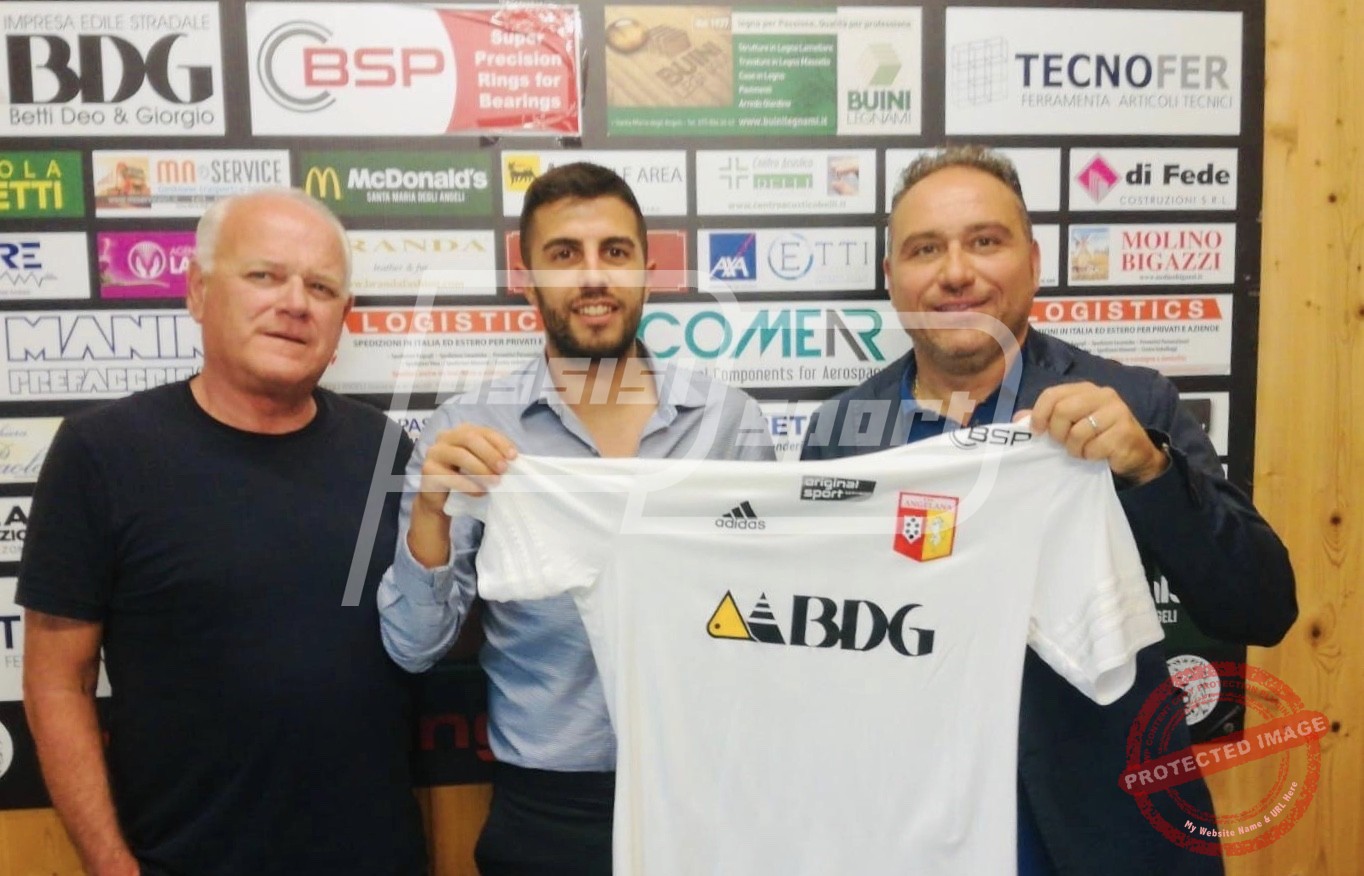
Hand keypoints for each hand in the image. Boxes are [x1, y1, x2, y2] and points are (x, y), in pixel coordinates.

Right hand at [414, 425, 518, 515]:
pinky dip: (469, 485)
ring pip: (460, 455)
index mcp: (461, 431)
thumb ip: (493, 457)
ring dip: (481, 469)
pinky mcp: (427, 470)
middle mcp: (445, 437)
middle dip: (490, 453)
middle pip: (470, 438)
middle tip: (503, 469)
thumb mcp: (481, 464)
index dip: (499, 442)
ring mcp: (434, 452)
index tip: (513, 456)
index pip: (483, 431)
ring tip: (495, 482)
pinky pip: (450, 476)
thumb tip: (514, 460)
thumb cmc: (464, 478)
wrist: (440, 499)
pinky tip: (481, 492)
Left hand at [1020, 382, 1168, 484]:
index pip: (1052, 394)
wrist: (1134, 454)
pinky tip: (1096, 454)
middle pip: (1063, 411)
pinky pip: (1093, 447)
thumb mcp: (1071, 425)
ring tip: (1081, 450)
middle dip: (1057, 433)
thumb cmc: (1098, 437)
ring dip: (1074, 448)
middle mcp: (1102, 395)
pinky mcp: (1124, 432)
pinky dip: (1089, 456)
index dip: (1039, 413)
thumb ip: (1046, 419)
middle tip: (1062, 444)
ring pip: (1078, 432)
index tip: (1037, 432)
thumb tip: (1018, 419)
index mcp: (1085, 389)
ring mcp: (1117, 412)